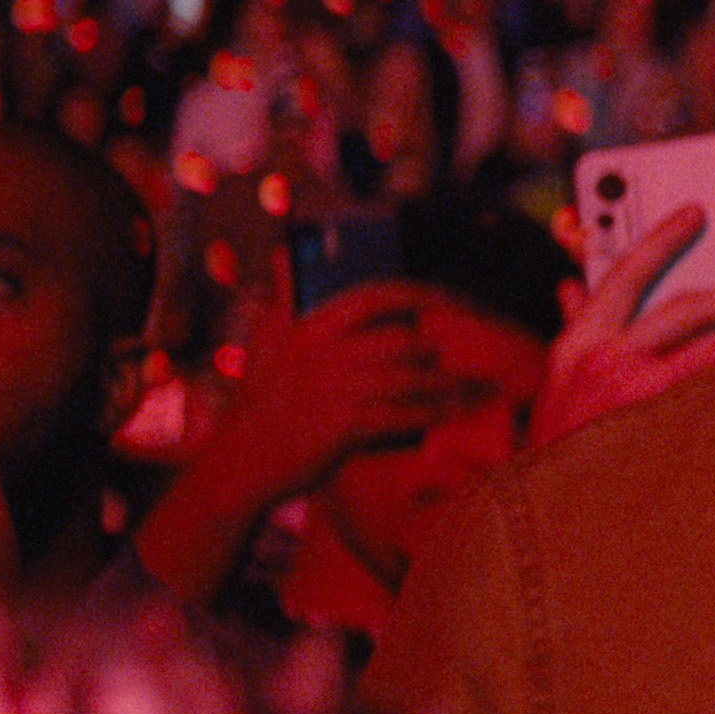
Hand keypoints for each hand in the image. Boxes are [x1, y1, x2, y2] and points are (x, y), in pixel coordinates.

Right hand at [215, 282, 492, 505]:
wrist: (241, 460)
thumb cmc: (262, 399)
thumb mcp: (264, 340)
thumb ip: (283, 297)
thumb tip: (285, 253)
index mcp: (306, 325)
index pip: (375, 296)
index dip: (422, 293)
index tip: (455, 298)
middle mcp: (323, 352)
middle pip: (402, 338)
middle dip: (440, 346)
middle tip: (469, 352)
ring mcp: (335, 388)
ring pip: (410, 377)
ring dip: (448, 382)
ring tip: (473, 386)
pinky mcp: (345, 425)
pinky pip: (405, 413)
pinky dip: (433, 412)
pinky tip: (452, 412)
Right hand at [529, 204, 714, 450]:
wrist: (553, 526)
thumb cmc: (561, 452)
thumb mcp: (558, 386)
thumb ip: (575, 332)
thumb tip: (573, 285)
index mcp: (577, 346)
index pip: (623, 272)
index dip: (662, 237)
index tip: (695, 212)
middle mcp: (608, 364)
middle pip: (689, 306)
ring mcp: (642, 400)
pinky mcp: (674, 434)